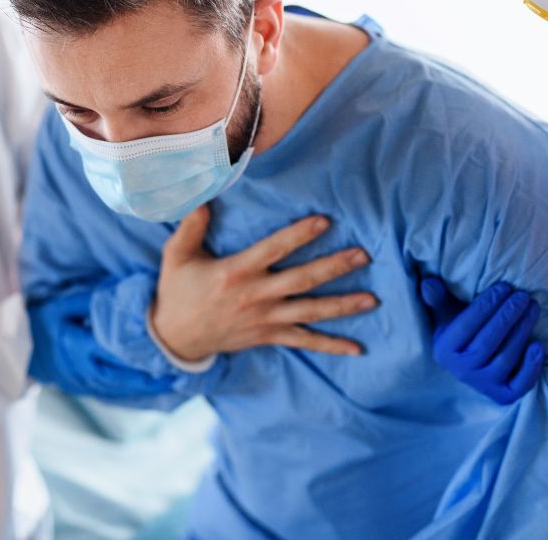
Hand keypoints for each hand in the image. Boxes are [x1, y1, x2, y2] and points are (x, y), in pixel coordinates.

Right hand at [29, 289, 174, 398]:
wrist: (15, 347)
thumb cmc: (42, 320)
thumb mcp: (62, 305)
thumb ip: (88, 302)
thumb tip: (118, 293)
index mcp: (75, 346)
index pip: (112, 351)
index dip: (138, 354)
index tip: (164, 352)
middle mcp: (79, 369)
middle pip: (119, 377)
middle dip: (147, 379)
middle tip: (176, 376)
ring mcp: (79, 382)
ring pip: (116, 388)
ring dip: (143, 388)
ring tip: (170, 385)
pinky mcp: (80, 387)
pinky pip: (108, 392)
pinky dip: (129, 392)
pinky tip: (149, 390)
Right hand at [151, 205, 377, 361]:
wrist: (175, 337)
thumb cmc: (177, 290)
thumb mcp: (177, 256)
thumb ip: (191, 227)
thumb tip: (204, 199)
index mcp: (236, 273)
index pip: (274, 250)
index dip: (299, 235)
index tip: (324, 221)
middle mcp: (256, 297)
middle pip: (302, 280)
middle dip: (334, 267)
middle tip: (363, 255)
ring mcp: (265, 320)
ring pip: (310, 312)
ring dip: (342, 306)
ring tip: (373, 299)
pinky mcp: (268, 337)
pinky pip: (304, 342)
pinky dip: (331, 346)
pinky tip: (357, 348)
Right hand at [420, 277, 543, 404]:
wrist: (469, 365)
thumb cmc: (459, 332)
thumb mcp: (446, 315)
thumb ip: (439, 299)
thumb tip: (429, 282)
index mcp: (445, 351)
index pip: (465, 327)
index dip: (485, 306)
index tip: (502, 287)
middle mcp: (462, 371)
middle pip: (488, 342)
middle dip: (507, 316)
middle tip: (521, 296)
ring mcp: (483, 385)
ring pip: (505, 358)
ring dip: (521, 331)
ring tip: (532, 308)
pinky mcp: (504, 396)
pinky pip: (520, 384)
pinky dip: (530, 367)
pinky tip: (538, 345)